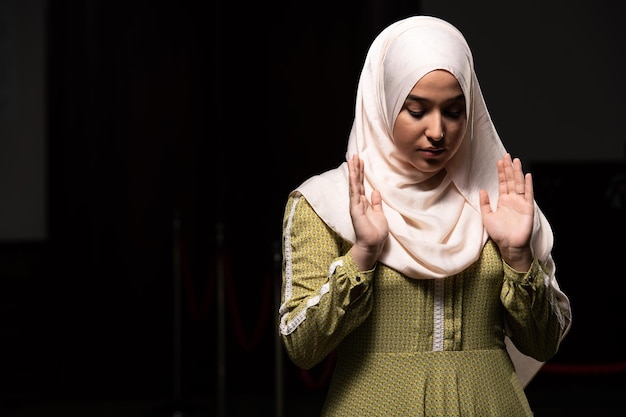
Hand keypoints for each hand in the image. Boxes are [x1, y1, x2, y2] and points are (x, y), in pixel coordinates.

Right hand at [348, 154, 388, 270]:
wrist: (373, 244)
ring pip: (354, 184)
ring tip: (352, 159)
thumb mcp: (379, 214)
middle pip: (357, 182)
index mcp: (364, 203)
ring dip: (353, 172)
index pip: (362, 185)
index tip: (360, 161)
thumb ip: (376, 203)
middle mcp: (358, 202)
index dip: (361, 173)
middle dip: (356, 168)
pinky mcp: (355, 209)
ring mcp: (356, 205)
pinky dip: (353, 182)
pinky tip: (353, 173)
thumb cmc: (376, 232)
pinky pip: (354, 193)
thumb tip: (375, 191)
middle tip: (354, 155)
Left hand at [479, 153, 533, 270]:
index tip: (499, 161)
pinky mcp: (528, 208)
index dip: (501, 172)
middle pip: (511, 180)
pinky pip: (528, 194)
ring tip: (515, 161)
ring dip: (517, 172)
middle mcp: (512, 200)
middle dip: (508, 168)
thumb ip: (484, 204)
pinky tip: (527, 175)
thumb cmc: (499, 234)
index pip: (502, 183)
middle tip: (507, 155)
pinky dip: (528, 185)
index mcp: (503, 201)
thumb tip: (482, 190)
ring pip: (519, 184)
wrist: (509, 245)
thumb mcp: (486, 217)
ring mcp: (520, 203)